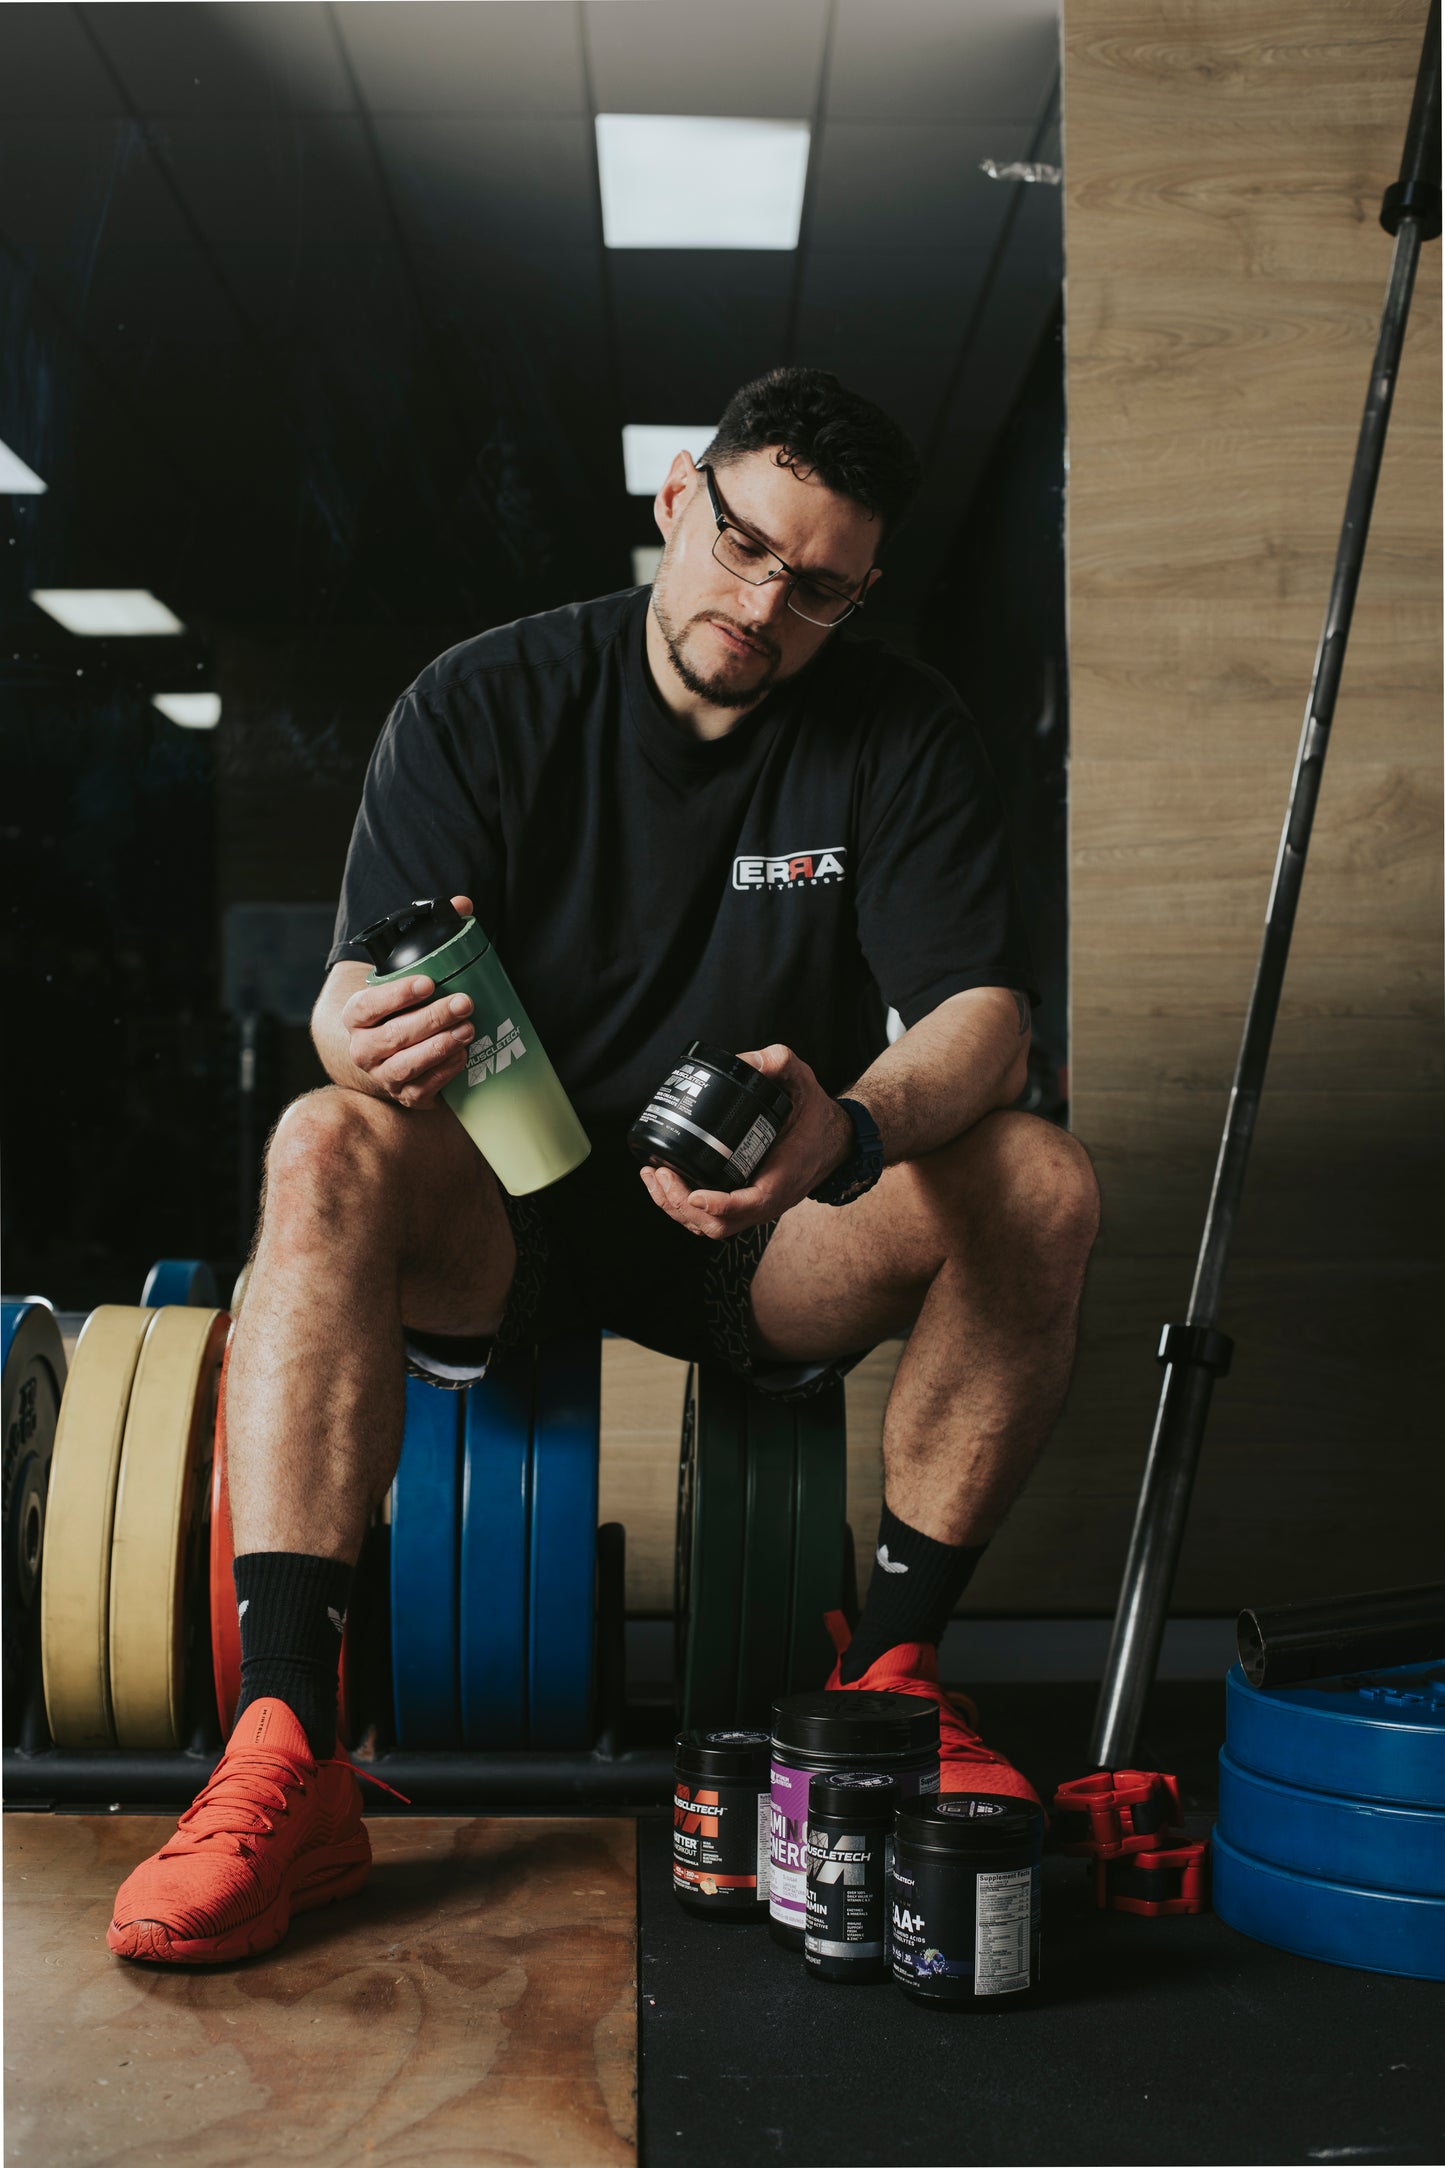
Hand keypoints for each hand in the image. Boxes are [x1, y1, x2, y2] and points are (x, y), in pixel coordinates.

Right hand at [340, 892, 475, 1109]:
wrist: (380, 1052)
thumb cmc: (396, 1006)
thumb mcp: (402, 970)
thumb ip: (428, 935)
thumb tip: (462, 905)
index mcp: (355, 1016)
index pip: (369, 1006)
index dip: (397, 995)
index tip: (428, 982)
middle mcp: (362, 1048)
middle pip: (394, 1036)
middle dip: (432, 1019)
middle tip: (464, 1003)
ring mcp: (381, 1075)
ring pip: (406, 1066)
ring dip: (439, 1048)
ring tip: (468, 1030)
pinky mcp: (402, 1095)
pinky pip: (420, 1091)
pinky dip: (442, 1075)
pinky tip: (462, 1056)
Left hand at [639, 1043, 853, 1238]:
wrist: (835, 1139)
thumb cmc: (815, 1114)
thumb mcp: (804, 1080)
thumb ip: (780, 1062)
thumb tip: (750, 1062)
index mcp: (783, 1178)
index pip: (749, 1204)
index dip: (718, 1205)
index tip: (693, 1192)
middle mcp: (767, 1201)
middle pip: (718, 1224)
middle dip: (681, 1203)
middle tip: (660, 1171)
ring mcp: (754, 1206)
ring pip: (710, 1226)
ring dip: (676, 1208)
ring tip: (653, 1176)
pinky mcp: (744, 1203)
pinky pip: (710, 1218)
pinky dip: (682, 1207)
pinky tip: (663, 1183)